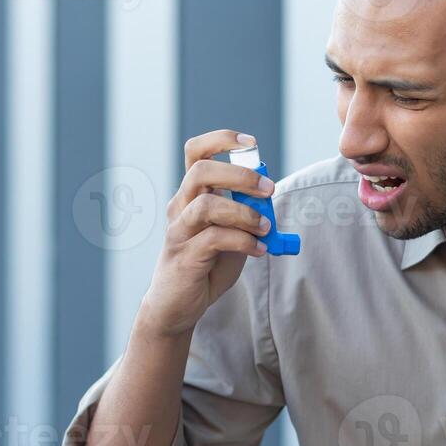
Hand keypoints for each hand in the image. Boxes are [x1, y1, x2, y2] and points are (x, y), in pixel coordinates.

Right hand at [138, 130, 277, 338]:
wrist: (176, 305)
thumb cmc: (205, 264)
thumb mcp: (231, 233)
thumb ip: (245, 213)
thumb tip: (268, 194)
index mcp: (191, 194)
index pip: (196, 152)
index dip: (221, 140)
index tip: (250, 143)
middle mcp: (180, 207)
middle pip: (200, 171)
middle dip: (240, 174)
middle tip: (267, 189)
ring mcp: (179, 231)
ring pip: (207, 204)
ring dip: (244, 212)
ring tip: (265, 228)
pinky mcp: (184, 256)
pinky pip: (214, 239)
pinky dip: (243, 241)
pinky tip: (259, 249)